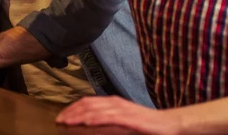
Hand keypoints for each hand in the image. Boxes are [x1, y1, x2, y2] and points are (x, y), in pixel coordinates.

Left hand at [56, 96, 181, 134]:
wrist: (169, 125)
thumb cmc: (145, 125)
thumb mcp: (122, 121)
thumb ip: (107, 121)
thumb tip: (90, 124)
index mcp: (112, 102)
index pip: (87, 102)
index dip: (72, 108)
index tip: (60, 117)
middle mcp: (115, 103)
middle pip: (87, 104)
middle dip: (71, 112)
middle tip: (58, 121)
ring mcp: (122, 109)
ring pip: (95, 110)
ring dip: (78, 115)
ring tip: (66, 122)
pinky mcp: (130, 118)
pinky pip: (110, 117)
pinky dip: (96, 119)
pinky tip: (86, 122)